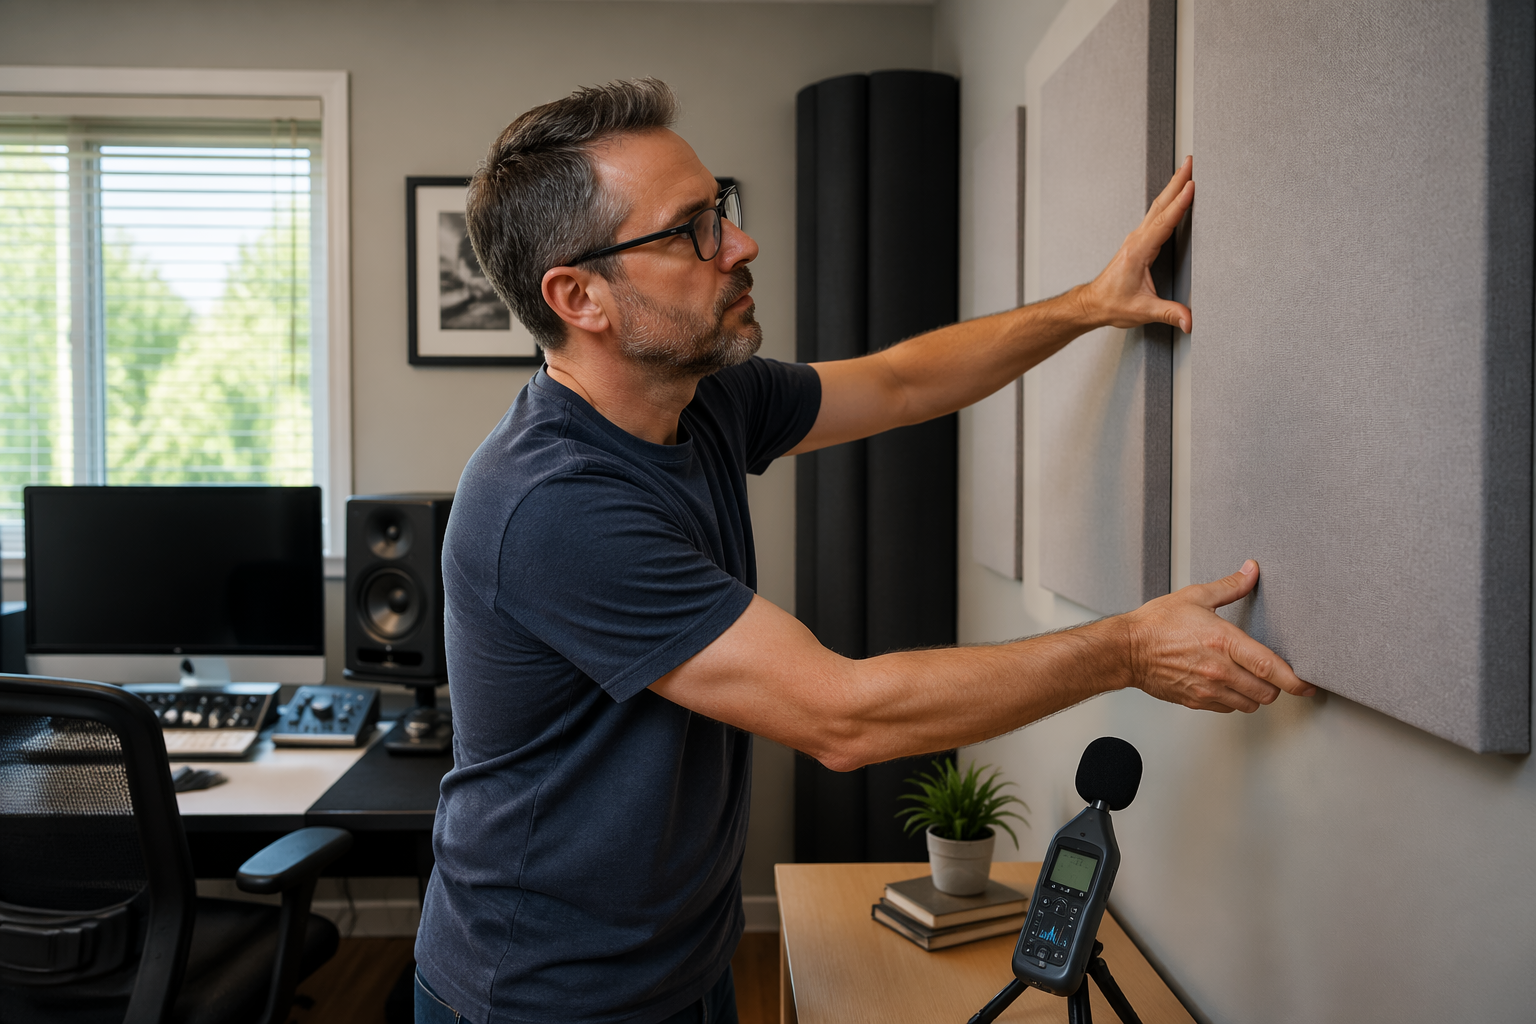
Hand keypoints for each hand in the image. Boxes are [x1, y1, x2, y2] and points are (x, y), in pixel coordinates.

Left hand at [1077, 155, 1193, 333]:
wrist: (1094, 304)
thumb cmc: (1112, 304)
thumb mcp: (1142, 311)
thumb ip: (1168, 313)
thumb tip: (1189, 320)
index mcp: (1139, 251)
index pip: (1164, 222)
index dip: (1180, 203)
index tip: (1192, 185)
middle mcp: (1137, 240)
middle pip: (1161, 205)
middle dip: (1177, 181)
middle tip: (1191, 160)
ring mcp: (1137, 238)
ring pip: (1158, 206)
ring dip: (1173, 187)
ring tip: (1187, 169)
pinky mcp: (1139, 241)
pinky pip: (1156, 214)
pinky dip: (1168, 200)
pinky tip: (1176, 194)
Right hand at [1121, 559, 1315, 712]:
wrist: (1126, 650)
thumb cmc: (1156, 624)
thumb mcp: (1195, 597)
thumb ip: (1230, 586)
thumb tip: (1251, 571)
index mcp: (1224, 642)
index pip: (1271, 667)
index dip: (1295, 680)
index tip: (1307, 684)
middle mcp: (1219, 670)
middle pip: (1266, 692)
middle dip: (1274, 686)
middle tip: (1272, 675)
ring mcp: (1207, 689)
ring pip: (1249, 704)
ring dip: (1254, 694)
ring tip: (1247, 679)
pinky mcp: (1196, 701)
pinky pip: (1228, 709)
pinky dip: (1233, 700)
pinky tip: (1225, 685)